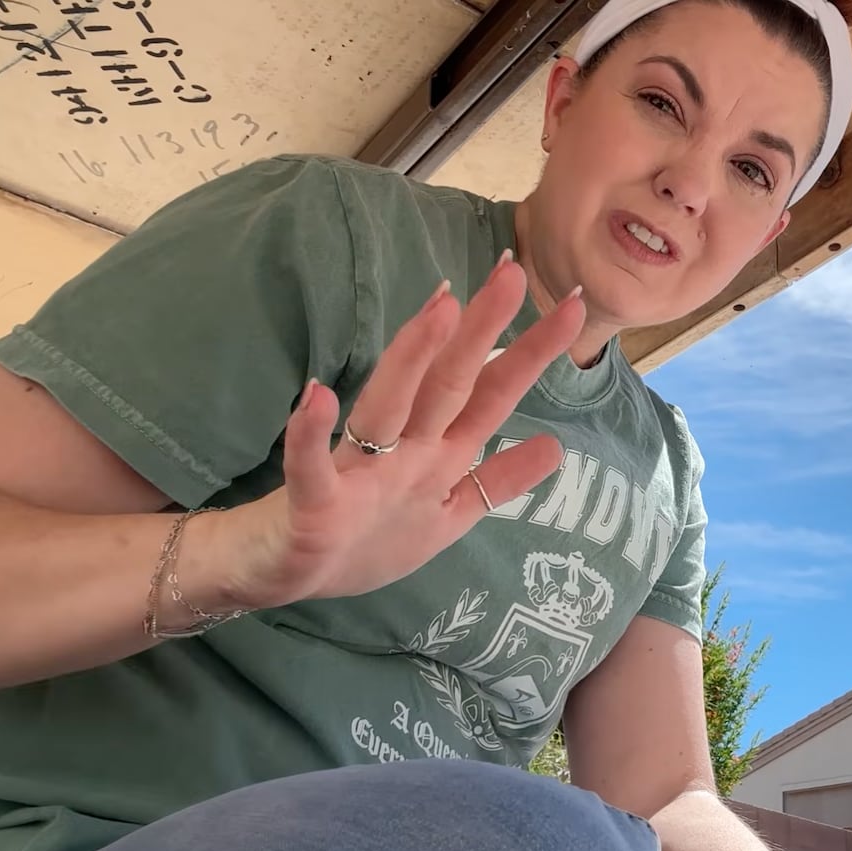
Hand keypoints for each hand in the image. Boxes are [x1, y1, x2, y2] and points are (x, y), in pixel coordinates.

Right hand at [204, 256, 582, 610]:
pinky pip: (311, 467)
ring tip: (440, 309)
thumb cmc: (359, 537)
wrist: (276, 575)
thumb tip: (555, 447)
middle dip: (482, 331)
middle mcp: (403, 451)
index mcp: (437, 454)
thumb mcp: (444, 517)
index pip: (492, 395)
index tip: (575, 307)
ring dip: (411, 359)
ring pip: (388, 407)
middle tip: (514, 273)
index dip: (531, 354)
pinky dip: (311, 433)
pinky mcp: (313, 504)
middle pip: (448, 384)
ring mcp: (358, 472)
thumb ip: (494, 482)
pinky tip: (318, 395)